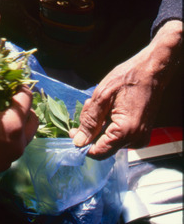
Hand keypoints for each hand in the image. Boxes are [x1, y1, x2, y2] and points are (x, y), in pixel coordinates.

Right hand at [0, 87, 37, 193]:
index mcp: (13, 124)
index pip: (26, 98)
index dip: (20, 86)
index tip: (11, 81)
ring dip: (18, 122)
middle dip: (24, 106)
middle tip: (8, 98)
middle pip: (33, 120)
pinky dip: (8, 136)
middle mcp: (19, 142)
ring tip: (0, 114)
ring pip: (25, 135)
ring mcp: (12, 157)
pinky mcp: (3, 166)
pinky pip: (12, 146)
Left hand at [71, 20, 181, 158]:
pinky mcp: (141, 134)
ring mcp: (140, 138)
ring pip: (109, 140)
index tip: (73, 131)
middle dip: (91, 129)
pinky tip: (109, 108)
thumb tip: (78, 142)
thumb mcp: (102, 96)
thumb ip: (89, 121)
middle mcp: (136, 140)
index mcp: (126, 131)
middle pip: (103, 145)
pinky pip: (118, 136)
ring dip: (100, 125)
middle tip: (90, 106)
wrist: (152, 71)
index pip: (99, 152)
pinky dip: (109, 124)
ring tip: (102, 103)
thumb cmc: (127, 78)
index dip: (82, 144)